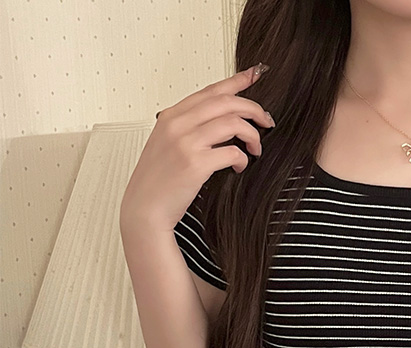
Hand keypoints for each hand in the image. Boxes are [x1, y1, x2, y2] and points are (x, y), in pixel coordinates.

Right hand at [120, 64, 275, 233]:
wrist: (144, 209)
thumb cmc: (157, 182)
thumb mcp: (166, 145)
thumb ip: (188, 129)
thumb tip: (221, 122)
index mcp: (171, 116)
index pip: (210, 90)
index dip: (236, 81)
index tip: (255, 75)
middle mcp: (178, 124)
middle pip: (226, 102)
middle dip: (253, 109)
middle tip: (266, 120)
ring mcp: (186, 143)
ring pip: (233, 123)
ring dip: (252, 135)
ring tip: (256, 148)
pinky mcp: (196, 163)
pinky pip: (232, 152)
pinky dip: (242, 158)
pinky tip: (239, 166)